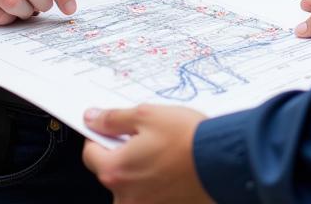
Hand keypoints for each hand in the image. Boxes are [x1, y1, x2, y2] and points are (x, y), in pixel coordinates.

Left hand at [82, 105, 210, 203]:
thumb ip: (114, 119)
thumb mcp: (146, 115)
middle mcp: (125, 197)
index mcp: (115, 170)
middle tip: (148, 138)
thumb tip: (92, 118)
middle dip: (124, 155)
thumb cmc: (186, 138)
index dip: (100, 137)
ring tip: (165, 155)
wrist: (220, 161)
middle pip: (112, 172)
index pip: (90, 154)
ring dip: (141, 172)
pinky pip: (150, 196)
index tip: (113, 129)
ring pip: (131, 186)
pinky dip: (156, 185)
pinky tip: (172, 169)